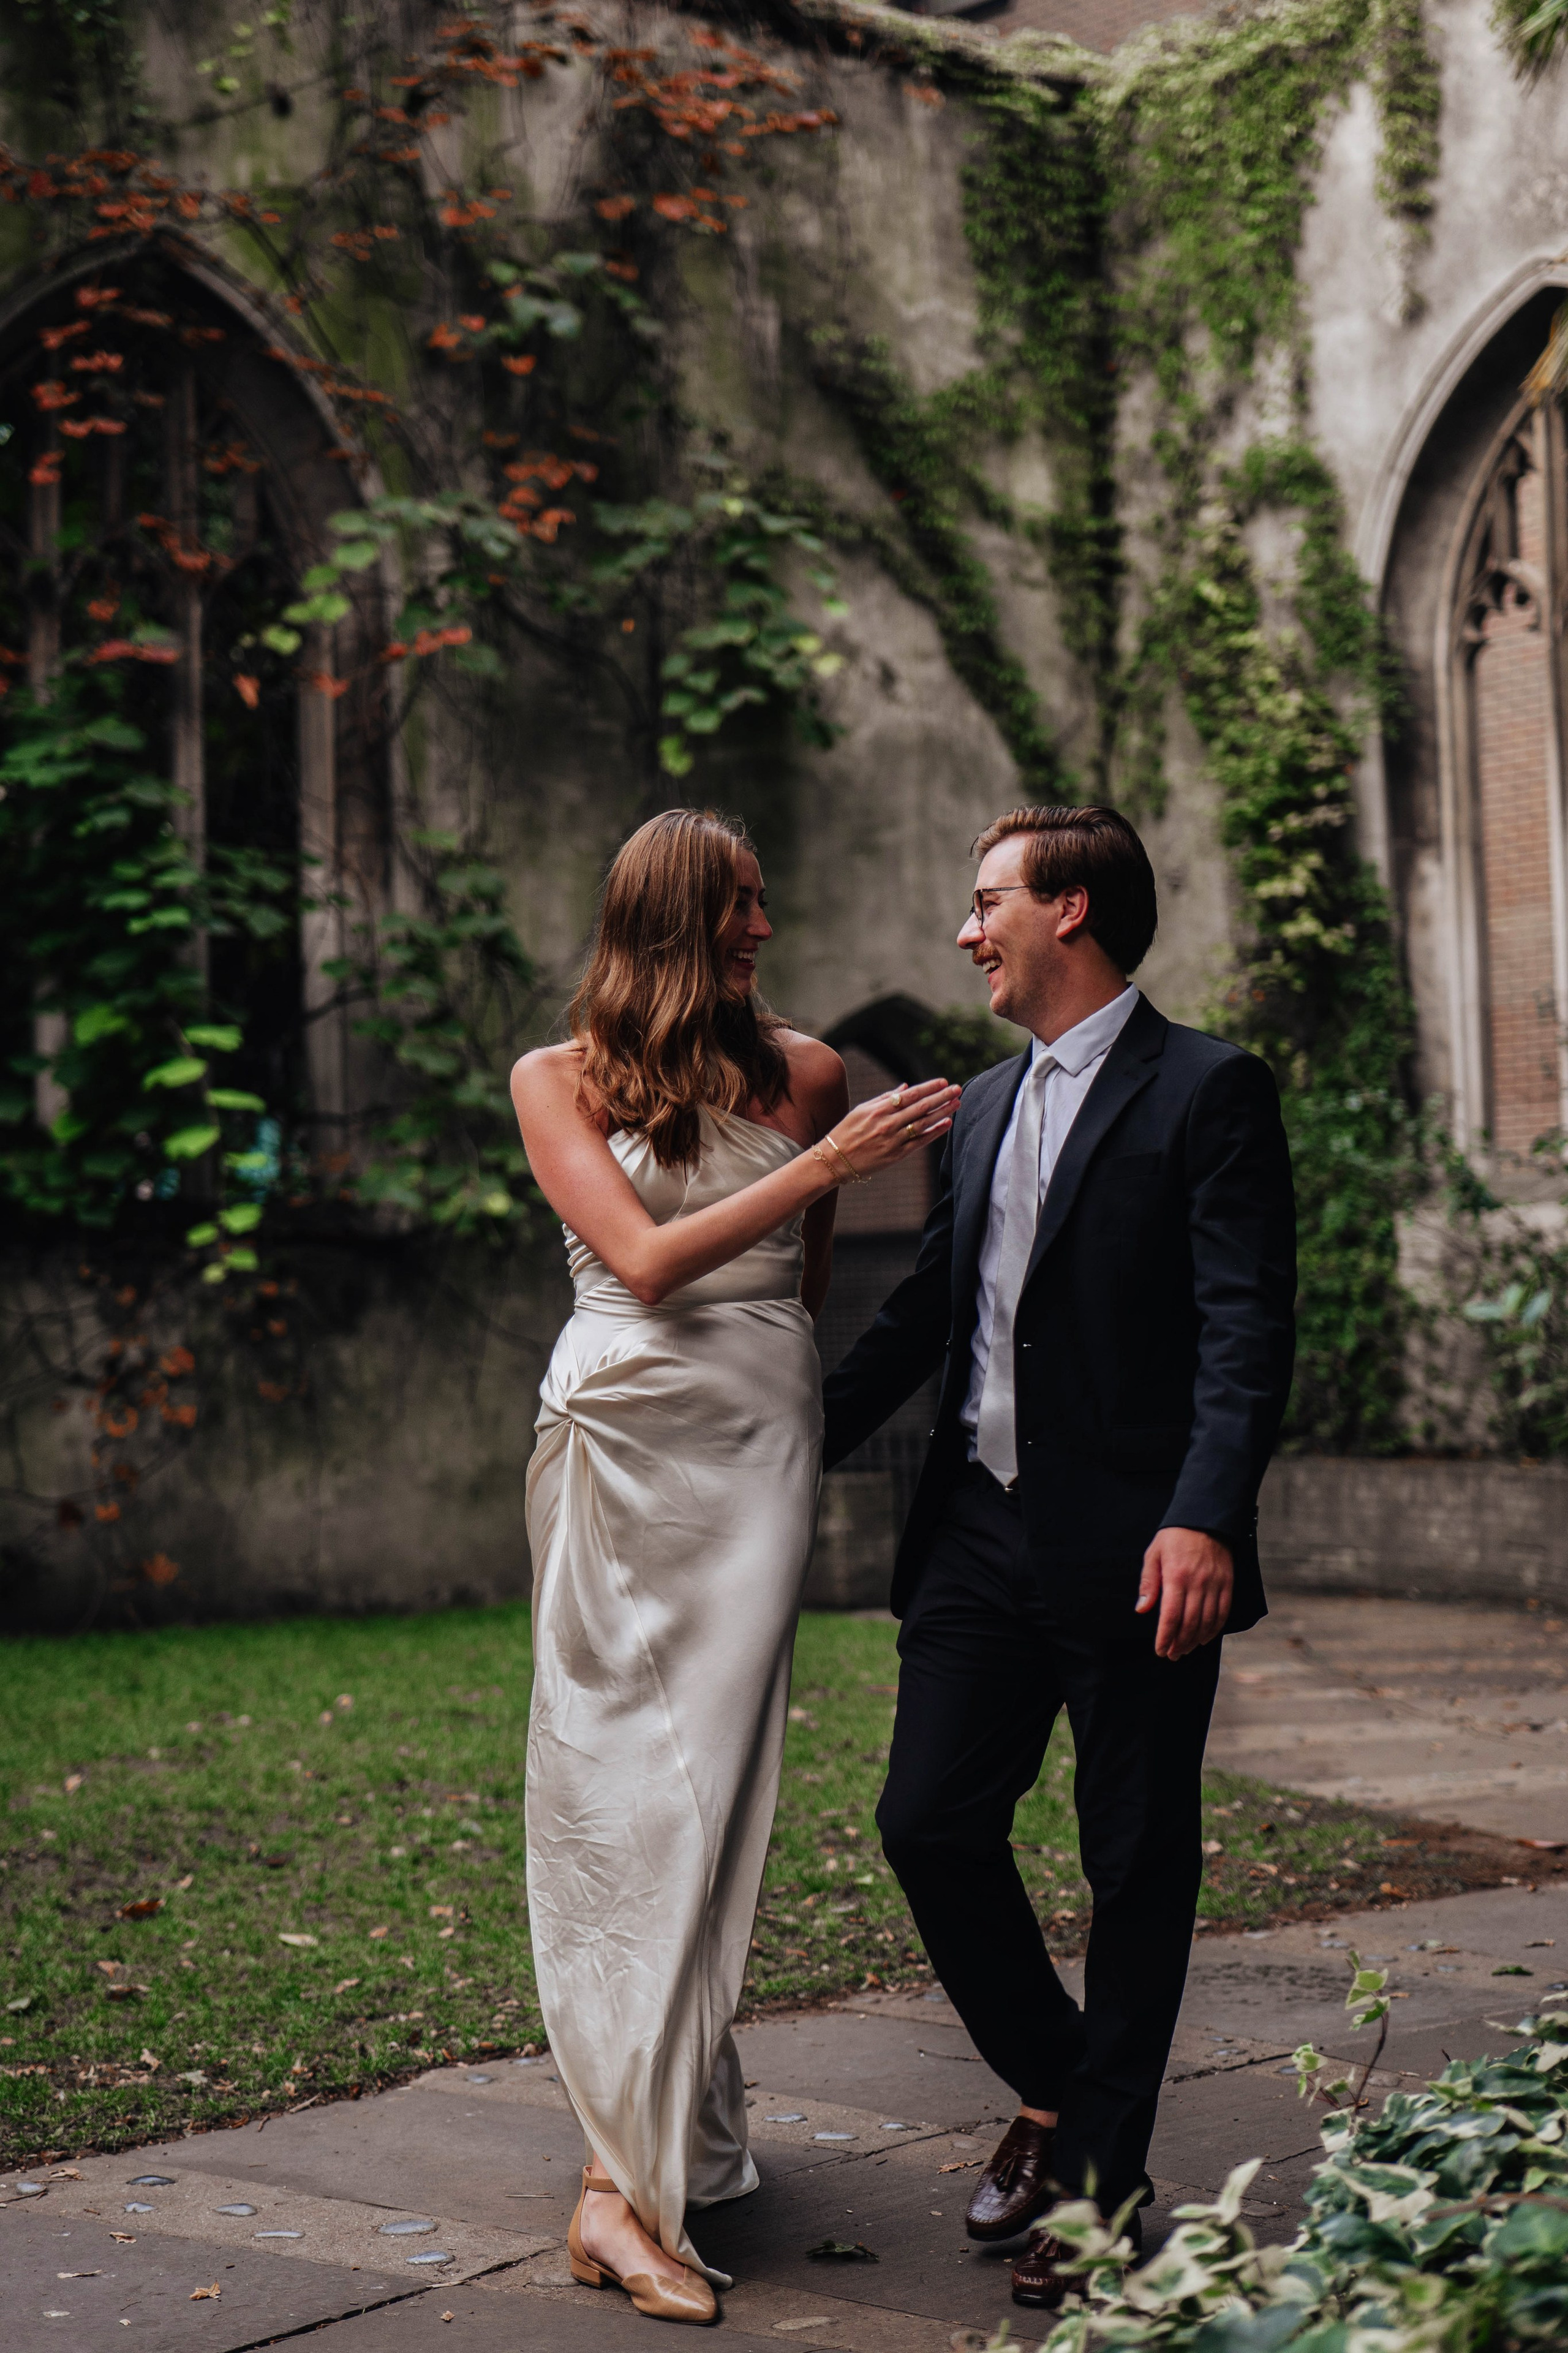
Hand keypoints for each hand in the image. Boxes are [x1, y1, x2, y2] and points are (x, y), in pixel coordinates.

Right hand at [825, 1078, 959, 1178]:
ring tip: (957, 1104)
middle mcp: (888, 1124)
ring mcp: (893, 1140)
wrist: (834, 1160)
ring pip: (923, 1124)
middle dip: (941, 1097)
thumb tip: (906, 1087)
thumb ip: (885, 1098)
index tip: (943, 1082)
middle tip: (958, 1089)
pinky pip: (919, 1142)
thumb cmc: (846, 1132)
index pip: (910, 1095)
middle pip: (921, 1108)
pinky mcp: (896, 1156)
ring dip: (943, 1113)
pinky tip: (946, 1124)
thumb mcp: (861, 1110)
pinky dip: (934, 1133)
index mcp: (879, 1110)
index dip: (928, 1088)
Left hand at [1136, 1527, 1232, 1659]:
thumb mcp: (1154, 1554)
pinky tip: (1205, 1638)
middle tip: (1172, 1654)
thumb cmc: (1175, 1537)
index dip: (1165, 1637)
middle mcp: (1197, 1583)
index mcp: (1176, 1576)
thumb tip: (1142, 1608)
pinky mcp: (1227, 1583)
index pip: (1171, 1616)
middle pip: (1190, 1623)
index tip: (1160, 1650)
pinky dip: (1214, 1629)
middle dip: (1179, 1643)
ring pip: (1207, 1622)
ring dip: (1195, 1640)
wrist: (1205, 1518)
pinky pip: (1223, 1612)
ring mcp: (1215, 1584)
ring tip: (1185, 1649)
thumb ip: (1148, 1583)